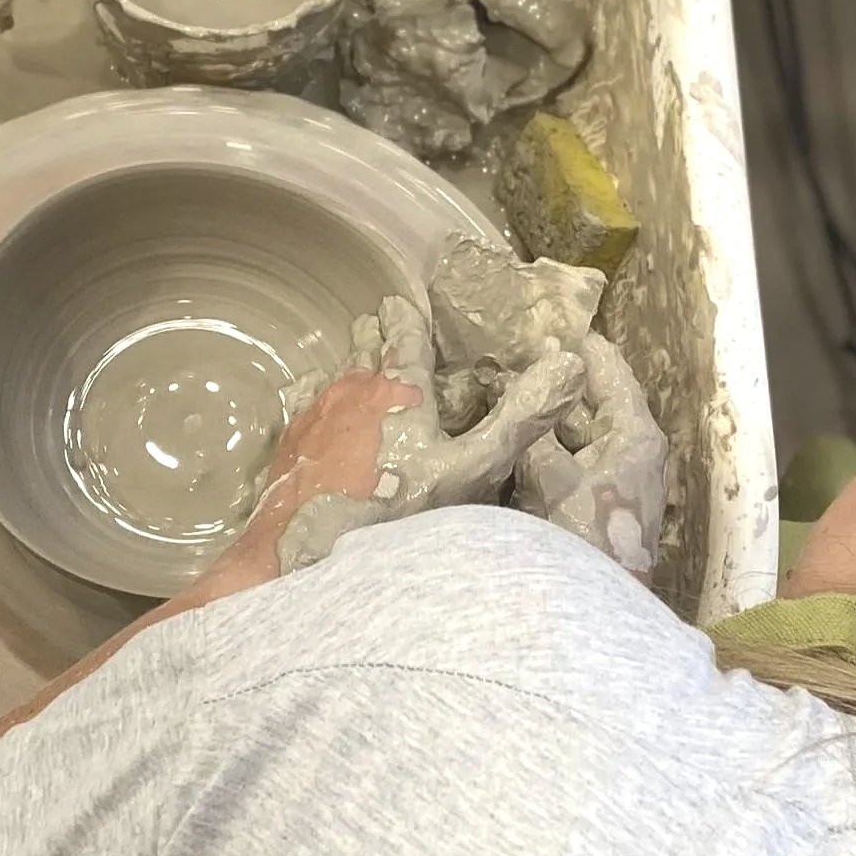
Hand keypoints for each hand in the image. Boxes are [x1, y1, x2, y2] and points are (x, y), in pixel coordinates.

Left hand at [186, 363, 420, 602]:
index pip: (381, 388)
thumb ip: (389, 460)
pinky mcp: (287, 440)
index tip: (414, 399)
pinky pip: (311, 413)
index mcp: (354, 418)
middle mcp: (327, 412)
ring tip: (361, 404)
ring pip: (329, 394)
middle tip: (388, 392)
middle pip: (352, 382)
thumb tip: (400, 456)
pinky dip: (327, 413)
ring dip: (348, 395)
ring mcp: (304, 424)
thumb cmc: (341, 507)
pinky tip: (329, 428)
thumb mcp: (378, 485)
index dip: (401, 390)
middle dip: (372, 383)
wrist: (289, 528)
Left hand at [273, 290, 582, 575]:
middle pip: (362, 353)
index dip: (407, 320)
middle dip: (372, 338)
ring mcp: (313, 419)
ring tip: (352, 364)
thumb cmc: (397, 512)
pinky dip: (315, 401)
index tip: (401, 303)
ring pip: (332, 379)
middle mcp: (350, 392)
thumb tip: (568, 365)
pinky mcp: (288, 449)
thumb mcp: (472, 469)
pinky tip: (312, 413)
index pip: (405, 340)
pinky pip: (303, 410)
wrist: (309, 553)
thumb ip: (519, 419)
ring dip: (346, 369)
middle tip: (374, 324)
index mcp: (398, 388)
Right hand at [514, 331, 667, 577]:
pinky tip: (520, 437)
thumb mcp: (551, 477)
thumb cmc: (586, 537)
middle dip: (559, 378)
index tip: (546, 320)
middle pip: (596, 399)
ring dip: (552, 413)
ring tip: (512, 388)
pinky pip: (577, 457)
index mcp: (636, 432)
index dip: (579, 344)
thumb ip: (532, 431)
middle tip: (517, 353)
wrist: (599, 609)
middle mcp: (636, 448)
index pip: (610, 370)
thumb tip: (510, 389)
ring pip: (584, 429)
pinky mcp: (605, 499)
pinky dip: (552, 444)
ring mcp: (623, 475)